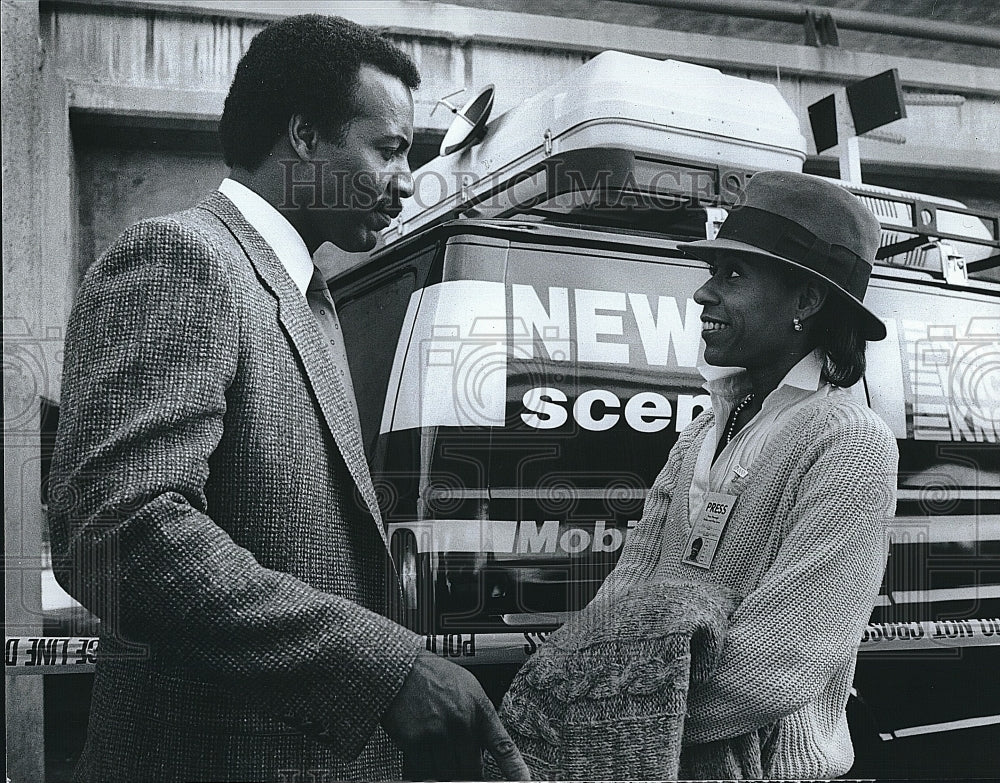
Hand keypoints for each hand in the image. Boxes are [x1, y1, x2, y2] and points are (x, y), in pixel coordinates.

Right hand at [381, 650, 529, 780]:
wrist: (399, 667)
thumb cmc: (434, 676)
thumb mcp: (468, 688)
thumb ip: (478, 719)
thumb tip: (483, 750)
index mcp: (479, 709)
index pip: (503, 747)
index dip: (515, 770)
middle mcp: (461, 723)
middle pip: (472, 770)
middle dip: (469, 775)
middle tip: (463, 769)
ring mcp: (438, 734)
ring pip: (448, 775)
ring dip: (445, 774)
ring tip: (439, 757)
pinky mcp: (414, 742)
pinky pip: (422, 773)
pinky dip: (423, 774)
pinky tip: (423, 761)